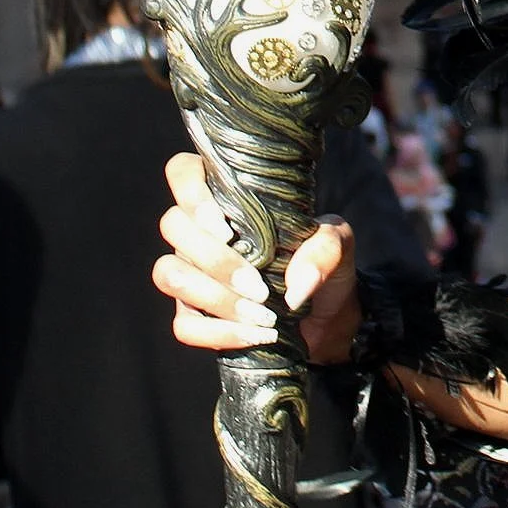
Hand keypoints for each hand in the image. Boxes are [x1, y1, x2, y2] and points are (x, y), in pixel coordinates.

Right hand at [152, 152, 360, 364]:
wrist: (327, 316)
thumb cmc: (324, 263)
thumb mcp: (338, 243)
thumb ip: (325, 247)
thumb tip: (297, 284)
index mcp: (228, 201)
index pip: (183, 172)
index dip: (191, 192)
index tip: (226, 227)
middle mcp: (200, 232)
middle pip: (173, 226)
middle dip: (217, 261)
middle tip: (261, 287)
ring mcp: (191, 273)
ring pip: (169, 274)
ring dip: (215, 298)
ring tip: (261, 314)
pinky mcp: (193, 315)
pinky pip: (183, 325)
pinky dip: (219, 334)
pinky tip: (254, 335)